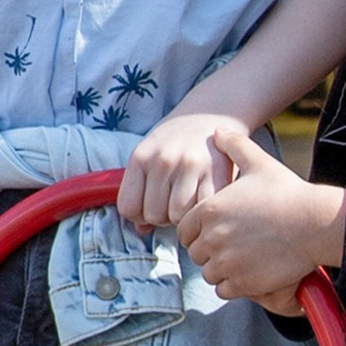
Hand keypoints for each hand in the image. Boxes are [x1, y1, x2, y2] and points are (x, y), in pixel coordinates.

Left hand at [116, 111, 243, 226]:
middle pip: (153, 215)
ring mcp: (190, 166)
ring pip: (178, 217)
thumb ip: (140, 191)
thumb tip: (140, 231)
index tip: (150, 205)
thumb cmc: (174, 142)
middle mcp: (163, 160)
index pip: (128, 207)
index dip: (138, 214)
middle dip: (162, 216)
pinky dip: (202, 210)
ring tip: (188, 198)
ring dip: (183, 215)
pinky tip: (204, 197)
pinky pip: (202, 210)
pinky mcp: (217, 173)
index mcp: (141, 156)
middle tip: (173, 200)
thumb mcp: (149, 156)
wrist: (210, 115)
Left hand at [176, 126, 345, 301]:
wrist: (314, 222)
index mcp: (210, 210)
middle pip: (196, 253)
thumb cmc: (287, 191)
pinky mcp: (243, 283)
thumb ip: (234, 145)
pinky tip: (248, 272)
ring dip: (220, 268)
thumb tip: (218, 130)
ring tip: (240, 258)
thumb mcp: (258, 161)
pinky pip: (224, 289)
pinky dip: (232, 284)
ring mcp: (227, 262)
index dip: (197, 231)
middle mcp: (213, 237)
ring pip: (209, 272)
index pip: (184, 229)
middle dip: (209, 250)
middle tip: (231, 244)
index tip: (215, 230)